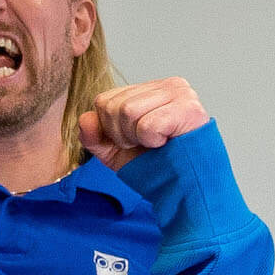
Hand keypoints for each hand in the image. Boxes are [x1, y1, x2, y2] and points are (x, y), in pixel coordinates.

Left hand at [72, 77, 207, 168]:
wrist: (184, 189)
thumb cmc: (155, 165)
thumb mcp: (114, 152)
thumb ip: (94, 135)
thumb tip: (86, 119)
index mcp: (149, 89)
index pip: (104, 100)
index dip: (109, 129)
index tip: (133, 141)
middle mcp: (167, 85)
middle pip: (113, 105)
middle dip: (122, 135)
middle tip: (145, 144)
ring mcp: (180, 93)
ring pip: (127, 111)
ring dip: (136, 138)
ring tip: (156, 143)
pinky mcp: (189, 108)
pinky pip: (148, 125)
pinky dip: (152, 141)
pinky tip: (167, 143)